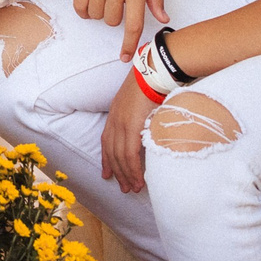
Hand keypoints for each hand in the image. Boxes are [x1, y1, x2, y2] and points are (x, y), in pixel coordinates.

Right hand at [73, 0, 163, 59]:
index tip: (125, 58)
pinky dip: (85, 9)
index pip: (134, 24)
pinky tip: (91, 1)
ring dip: (101, 12)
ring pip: (96, 16)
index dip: (129, 44)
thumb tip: (163, 18)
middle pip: (113, 21)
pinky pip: (80, 7)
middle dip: (116, 16)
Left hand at [101, 68, 155, 192]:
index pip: (106, 141)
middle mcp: (115, 119)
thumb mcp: (140, 102)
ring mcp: (121, 123)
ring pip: (119, 156)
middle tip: (123, 188)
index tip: (107, 174)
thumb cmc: (152, 84)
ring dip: (126, 175)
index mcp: (115, 113)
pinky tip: (138, 179)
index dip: (106, 159)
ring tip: (132, 188)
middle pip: (111, 152)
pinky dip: (133, 169)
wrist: (154, 72)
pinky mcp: (131, 126)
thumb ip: (139, 116)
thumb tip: (147, 130)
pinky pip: (130, 154)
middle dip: (117, 172)